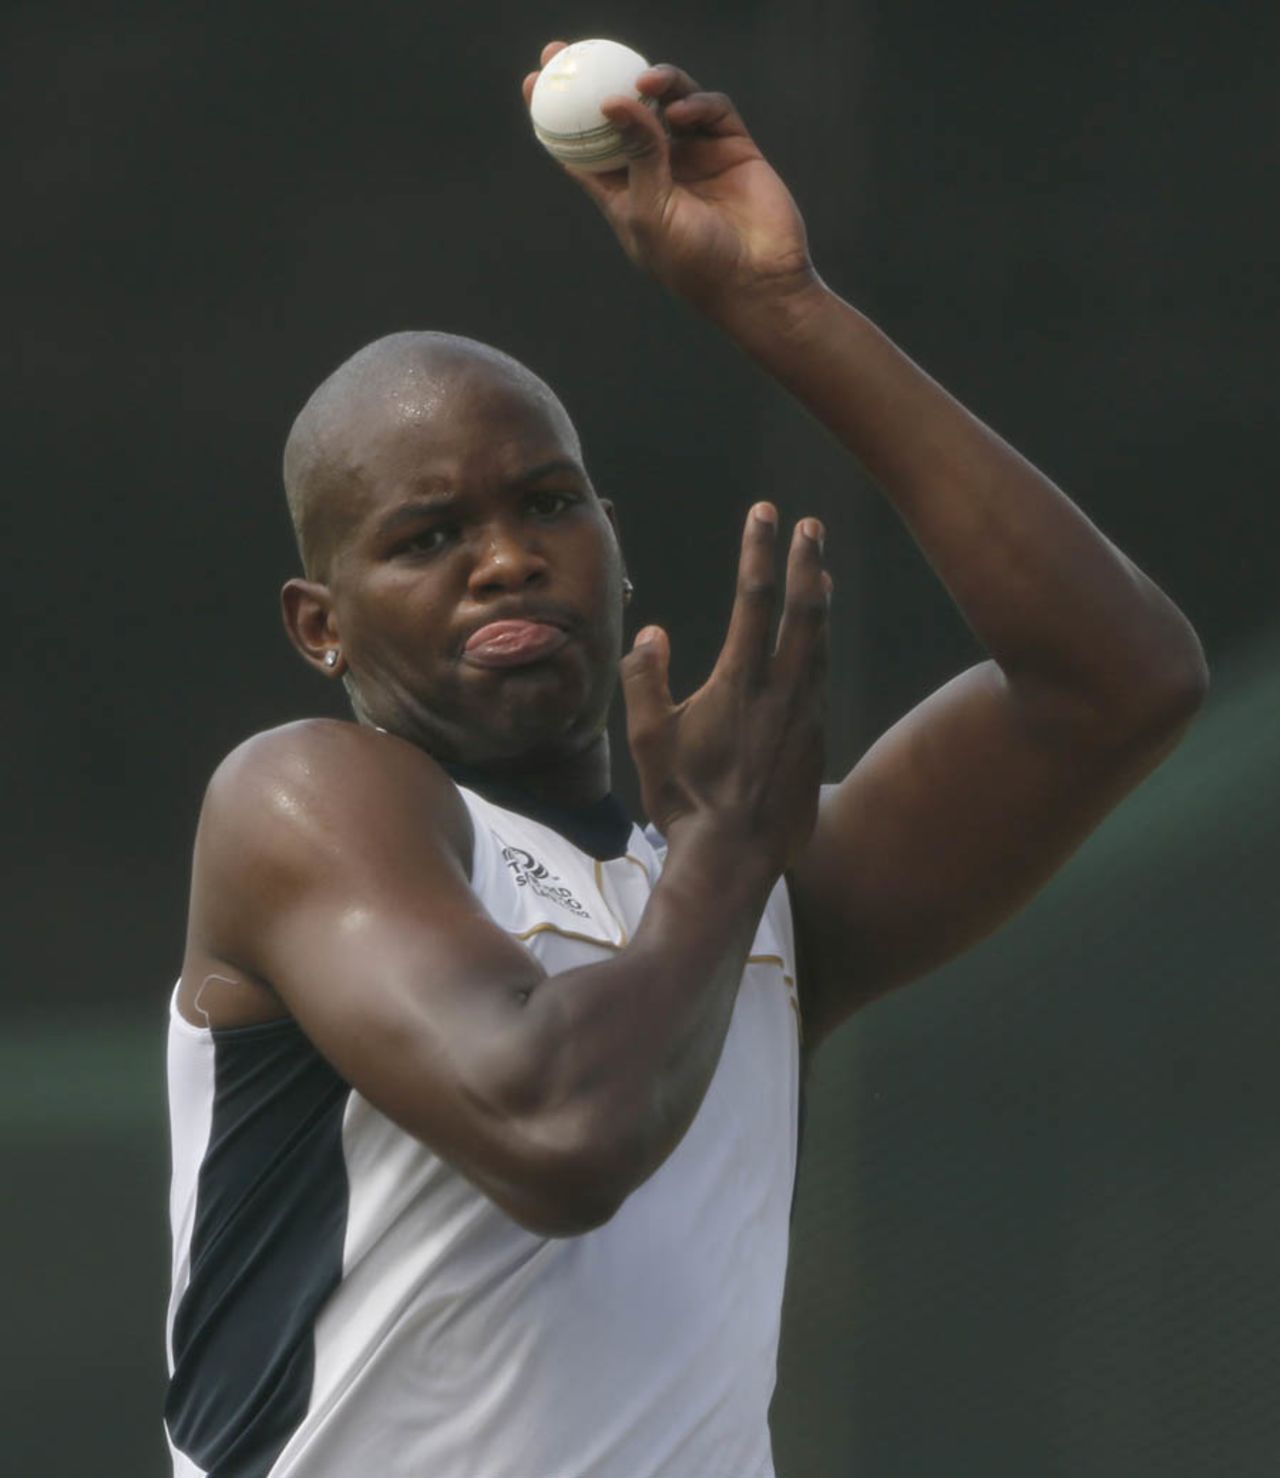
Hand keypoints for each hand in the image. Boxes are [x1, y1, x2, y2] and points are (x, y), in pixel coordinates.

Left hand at [522, 42, 814, 313]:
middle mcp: (656, 168)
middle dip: (599, 79)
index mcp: (624, 193)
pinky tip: (682, 114)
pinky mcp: (730, 147)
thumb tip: (613, 101)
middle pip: (621, 113)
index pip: (583, 147)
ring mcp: (694, 155)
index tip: (536, 80)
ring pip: (666, 100)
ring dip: (654, 84)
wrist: (756, 281)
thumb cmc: (693, 263)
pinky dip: (695, 102)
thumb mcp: (649, 213)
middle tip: (574, 51)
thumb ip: (635, 155)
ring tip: (645, 84)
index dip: (558, 114)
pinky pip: (708, 108)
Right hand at [621, 504, 829, 875]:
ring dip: (820, 601)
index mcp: (739, 682)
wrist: (734, 856)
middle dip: (807, 561)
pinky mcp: (816, 739)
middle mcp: (781, 690)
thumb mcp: (649, 739)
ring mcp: (806, 714)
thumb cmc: (684, 799)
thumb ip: (646, 680)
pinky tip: (817, 643)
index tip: (765, 512)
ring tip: (822, 572)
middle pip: (804, 609)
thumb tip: (651, 632)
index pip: (753, 599)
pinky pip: (821, 679)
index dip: (759, 550)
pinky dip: (820, 647)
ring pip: (820, 643)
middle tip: (810, 525)